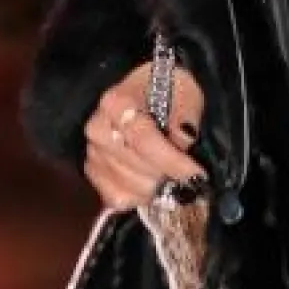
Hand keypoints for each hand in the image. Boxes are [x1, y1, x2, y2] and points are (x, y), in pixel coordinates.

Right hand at [83, 60, 206, 210]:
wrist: (144, 90)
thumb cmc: (168, 90)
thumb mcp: (185, 93)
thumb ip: (185, 117)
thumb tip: (184, 144)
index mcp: (117, 103)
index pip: (143, 139)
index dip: (172, 161)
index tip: (196, 174)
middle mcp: (98, 129)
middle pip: (138, 168)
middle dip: (168, 175)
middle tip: (188, 173)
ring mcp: (93, 153)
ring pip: (131, 188)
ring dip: (157, 187)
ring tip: (170, 174)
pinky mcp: (93, 173)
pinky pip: (118, 198)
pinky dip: (140, 197)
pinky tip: (153, 182)